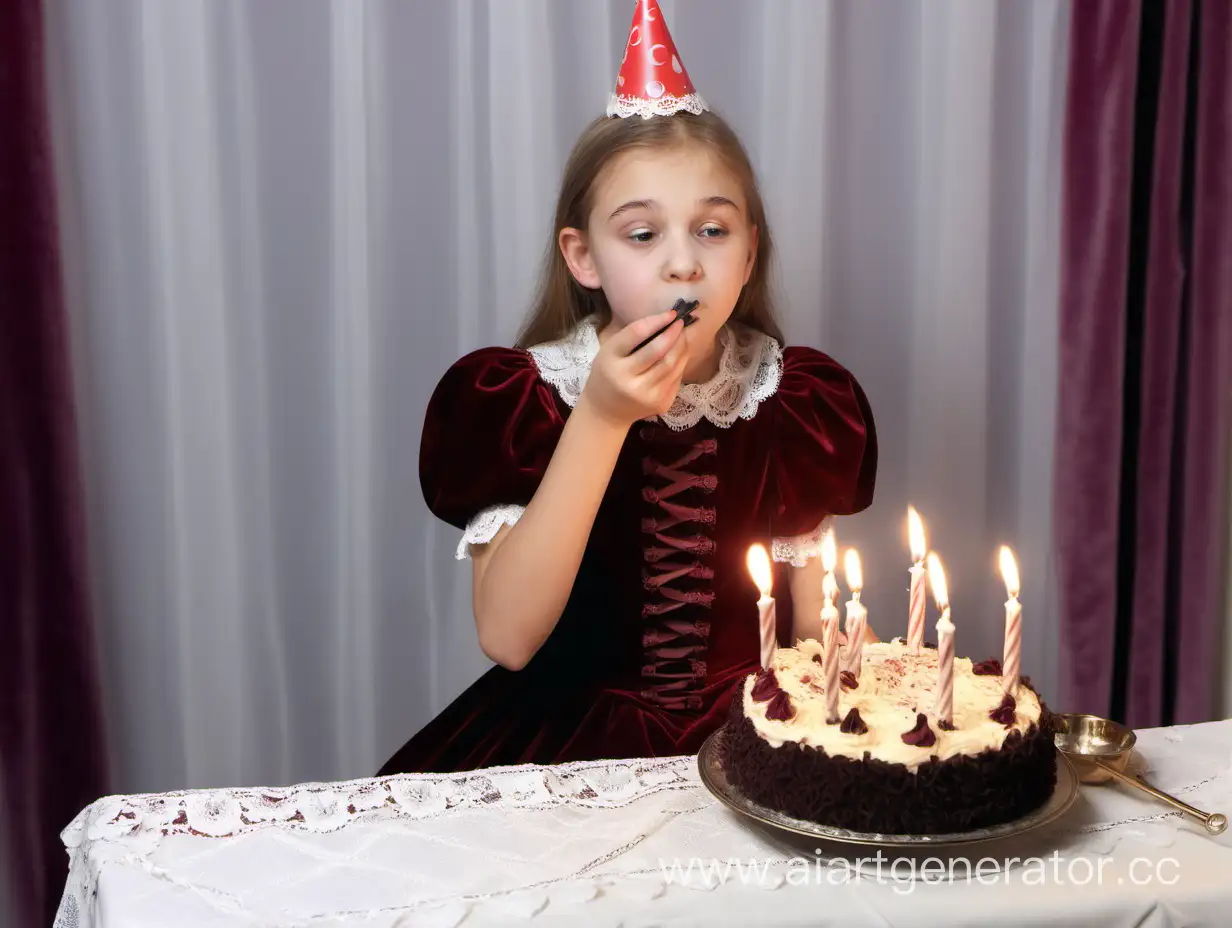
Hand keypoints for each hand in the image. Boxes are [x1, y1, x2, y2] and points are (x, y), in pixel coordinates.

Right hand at [578, 311, 689, 427]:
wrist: (605, 412)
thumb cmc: (607, 374)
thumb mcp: (609, 352)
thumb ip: (631, 337)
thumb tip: (665, 320)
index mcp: (611, 362)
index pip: (636, 334)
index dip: (656, 321)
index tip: (671, 313)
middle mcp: (628, 380)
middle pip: (659, 351)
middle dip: (674, 333)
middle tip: (680, 323)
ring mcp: (646, 395)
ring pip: (672, 364)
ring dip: (682, 346)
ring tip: (682, 335)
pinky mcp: (661, 404)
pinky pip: (677, 377)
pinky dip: (681, 362)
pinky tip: (678, 353)